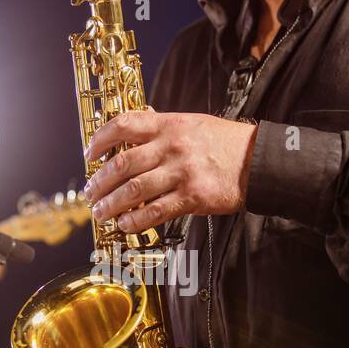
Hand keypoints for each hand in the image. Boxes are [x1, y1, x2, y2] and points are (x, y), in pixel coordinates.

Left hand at [83, 108, 257, 232]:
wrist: (259, 161)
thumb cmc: (225, 143)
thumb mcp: (192, 123)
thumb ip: (162, 127)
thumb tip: (133, 130)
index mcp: (169, 125)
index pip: (124, 125)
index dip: (100, 140)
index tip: (89, 155)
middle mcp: (172, 147)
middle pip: (123, 164)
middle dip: (100, 181)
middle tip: (90, 192)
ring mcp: (182, 172)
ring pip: (134, 190)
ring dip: (111, 204)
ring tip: (101, 212)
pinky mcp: (192, 197)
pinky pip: (155, 211)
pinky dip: (134, 220)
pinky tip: (125, 224)